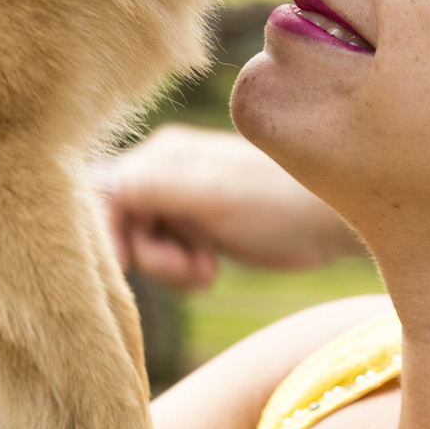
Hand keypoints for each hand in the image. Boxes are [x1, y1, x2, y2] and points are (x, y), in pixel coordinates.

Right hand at [102, 124, 360, 290]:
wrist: (332, 222)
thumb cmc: (278, 203)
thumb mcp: (212, 197)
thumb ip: (152, 188)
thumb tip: (97, 184)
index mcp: (161, 157)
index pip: (102, 191)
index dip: (105, 231)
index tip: (127, 265)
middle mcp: (164, 173)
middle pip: (119, 223)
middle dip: (147, 255)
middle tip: (189, 268)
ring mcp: (181, 201)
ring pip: (141, 244)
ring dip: (168, 268)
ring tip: (207, 269)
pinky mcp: (198, 226)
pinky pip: (166, 255)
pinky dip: (182, 272)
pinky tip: (213, 268)